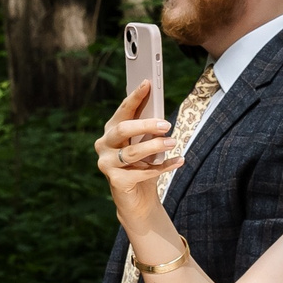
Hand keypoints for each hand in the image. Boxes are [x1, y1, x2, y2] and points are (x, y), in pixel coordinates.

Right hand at [94, 81, 180, 214]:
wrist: (137, 199)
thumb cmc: (142, 165)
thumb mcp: (145, 144)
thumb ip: (148, 130)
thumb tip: (161, 114)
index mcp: (111, 130)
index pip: (123, 110)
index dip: (135, 97)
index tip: (147, 83)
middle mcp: (104, 145)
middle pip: (123, 129)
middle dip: (145, 125)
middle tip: (166, 124)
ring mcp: (107, 164)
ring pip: (132, 152)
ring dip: (155, 146)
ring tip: (173, 142)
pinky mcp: (116, 182)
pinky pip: (142, 172)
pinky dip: (162, 167)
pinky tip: (178, 161)